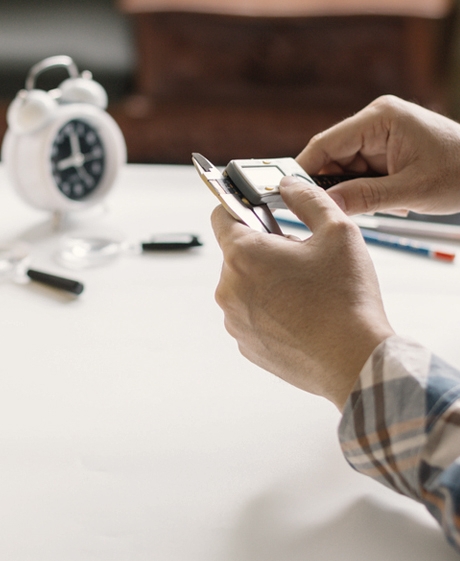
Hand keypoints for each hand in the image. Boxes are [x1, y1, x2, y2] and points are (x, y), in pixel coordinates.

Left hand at [211, 177, 394, 409]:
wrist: (354, 361)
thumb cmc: (346, 298)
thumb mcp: (337, 231)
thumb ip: (307, 199)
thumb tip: (288, 185)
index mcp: (242, 255)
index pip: (221, 215)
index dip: (241, 206)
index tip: (258, 209)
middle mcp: (228, 288)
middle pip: (237, 254)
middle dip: (264, 249)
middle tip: (301, 257)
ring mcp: (233, 320)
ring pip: (244, 285)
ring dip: (267, 280)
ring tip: (305, 291)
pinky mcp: (245, 344)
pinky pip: (251, 315)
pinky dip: (269, 310)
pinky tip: (300, 316)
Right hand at [296, 95, 459, 215]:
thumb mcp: (411, 190)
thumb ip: (364, 197)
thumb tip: (324, 205)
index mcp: (380, 119)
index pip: (324, 145)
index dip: (302, 172)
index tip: (286, 197)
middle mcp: (374, 122)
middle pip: (329, 158)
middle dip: (331, 187)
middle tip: (337, 213)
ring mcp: (378, 136)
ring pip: (342, 169)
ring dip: (352, 192)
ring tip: (383, 204)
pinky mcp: (382, 150)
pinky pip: (357, 174)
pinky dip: (365, 192)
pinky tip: (389, 200)